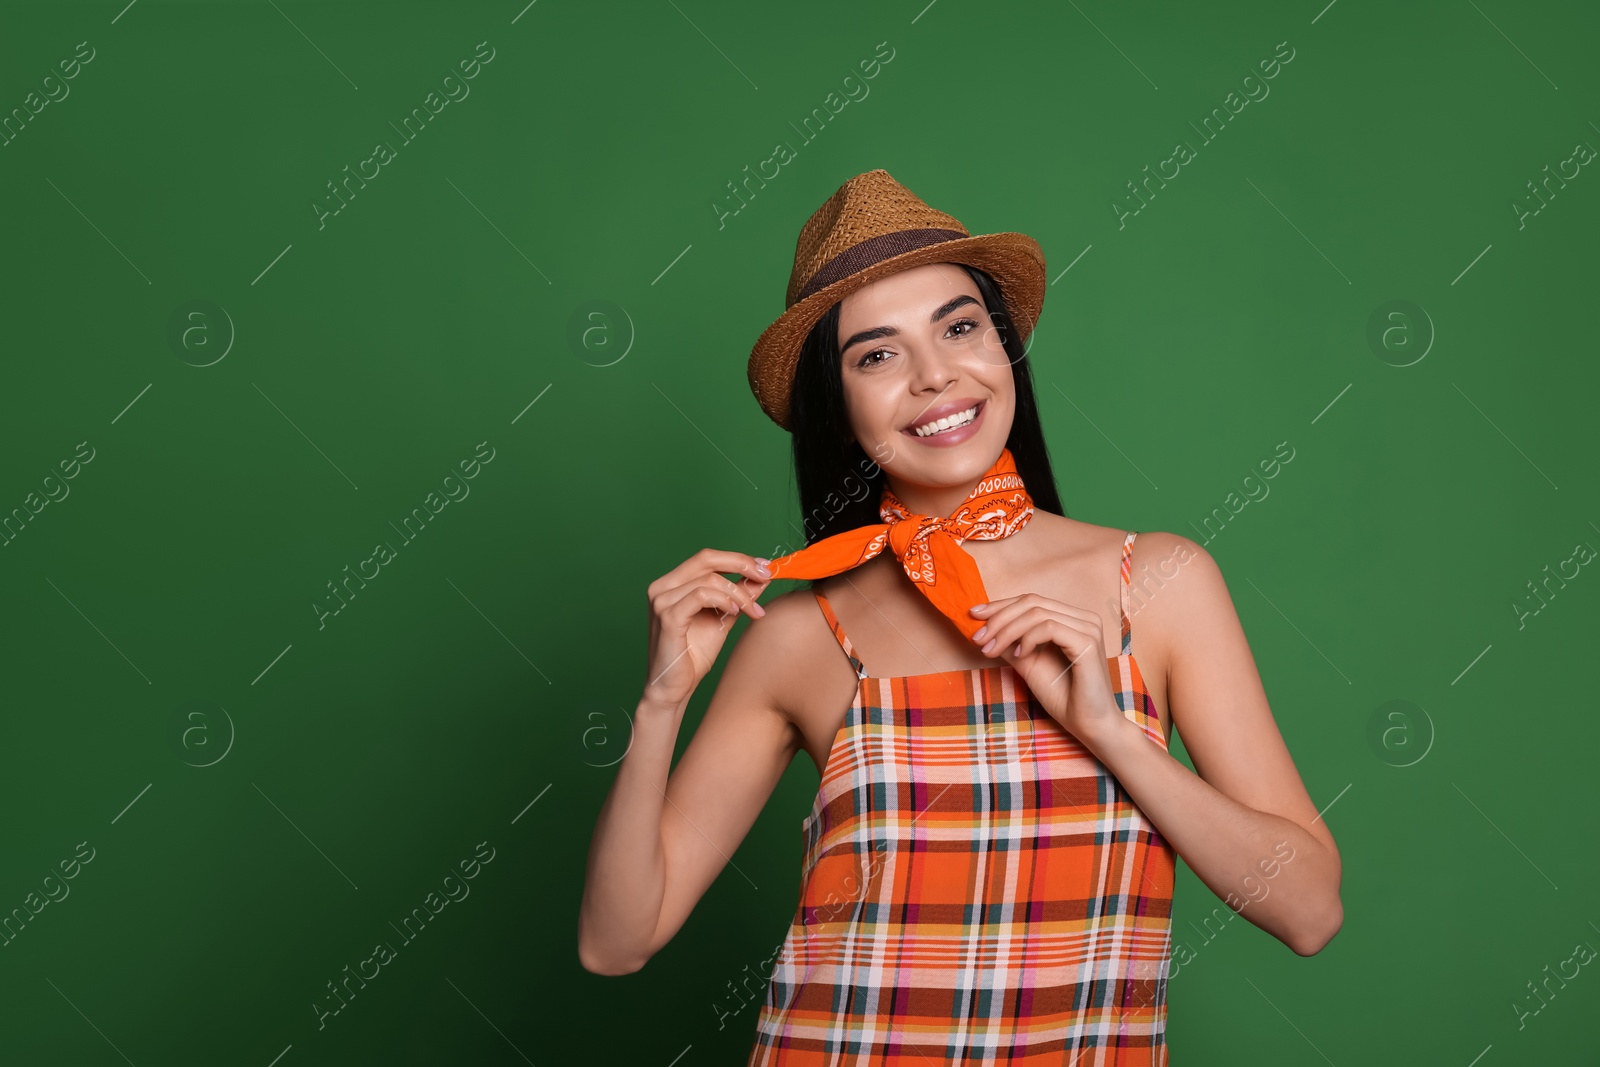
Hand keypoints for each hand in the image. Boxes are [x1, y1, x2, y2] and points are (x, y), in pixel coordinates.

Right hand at [644, 549, 771, 708]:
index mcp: (672, 584)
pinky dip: (723, 600)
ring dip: (738, 593)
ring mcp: (662, 600)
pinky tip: (735, 613)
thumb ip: (738, 597)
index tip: (765, 568)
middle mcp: (662, 587)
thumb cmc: (693, 656)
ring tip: (752, 610)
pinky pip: (700, 595)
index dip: (738, 559)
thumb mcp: (722, 619)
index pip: (707, 558)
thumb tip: (761, 578)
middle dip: (741, 564)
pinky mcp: (668, 616)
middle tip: (766, 576)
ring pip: (708, 579)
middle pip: (706, 558)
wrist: (674, 688)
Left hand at [968, 593, 1125, 746]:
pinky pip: (1049, 627)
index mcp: (1072, 619)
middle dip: (998, 618)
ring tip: (990, 650)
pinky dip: (1027, 639)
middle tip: (977, 638)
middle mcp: (1083, 618)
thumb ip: (1012, 644)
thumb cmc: (1063, 696)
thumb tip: (985, 628)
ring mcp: (1088, 628)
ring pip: (1037, 613)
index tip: (973, 615)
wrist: (1088, 724)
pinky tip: (1019, 655)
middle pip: (1031, 602)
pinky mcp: (1088, 643)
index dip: (1000, 605)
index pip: (1031, 601)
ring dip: (1007, 630)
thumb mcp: (1029, 664)